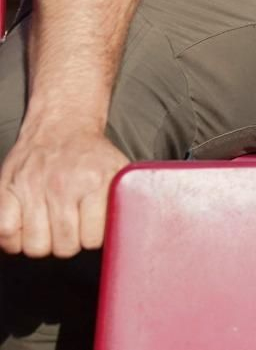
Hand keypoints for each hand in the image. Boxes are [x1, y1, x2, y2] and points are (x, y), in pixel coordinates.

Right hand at [0, 124, 130, 257]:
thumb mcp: (117, 171)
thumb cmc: (90, 154)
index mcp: (95, 181)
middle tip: (71, 230)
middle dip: (69, 243)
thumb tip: (126, 231)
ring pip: (35, 246)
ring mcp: (32, 188)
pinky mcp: (7, 190)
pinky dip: (14, 240)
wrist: (62, 125)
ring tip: (50, 230)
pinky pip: (5, 234)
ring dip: (43, 244)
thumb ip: (121, 200)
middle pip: (63, 247)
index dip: (92, 238)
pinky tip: (27, 228)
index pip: (92, 239)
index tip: (92, 230)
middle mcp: (62, 185)